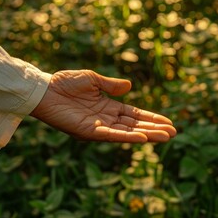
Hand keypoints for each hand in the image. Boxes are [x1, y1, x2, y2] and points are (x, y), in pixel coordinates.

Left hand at [30, 70, 175, 142]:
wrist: (44, 89)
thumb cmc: (64, 83)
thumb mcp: (92, 79)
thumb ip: (111, 85)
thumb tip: (130, 86)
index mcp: (108, 106)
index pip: (135, 114)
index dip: (151, 118)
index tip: (168, 122)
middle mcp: (106, 119)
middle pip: (135, 126)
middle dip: (154, 129)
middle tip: (174, 133)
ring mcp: (98, 127)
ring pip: (128, 133)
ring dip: (147, 135)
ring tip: (166, 137)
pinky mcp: (89, 132)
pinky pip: (112, 135)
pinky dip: (127, 137)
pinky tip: (143, 138)